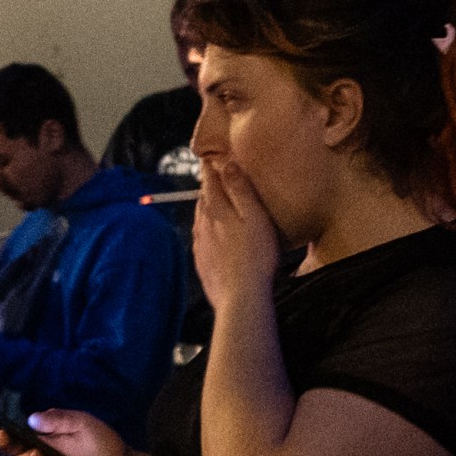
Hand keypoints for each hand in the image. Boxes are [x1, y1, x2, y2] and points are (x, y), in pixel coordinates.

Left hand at [187, 155, 282, 315]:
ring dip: (206, 208)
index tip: (209, 158)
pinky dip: (206, 230)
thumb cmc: (255, 255)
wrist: (240, 297)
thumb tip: (226, 165)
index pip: (210, 182)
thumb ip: (240, 190)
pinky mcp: (202, 262)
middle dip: (208, 187)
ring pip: (200, 219)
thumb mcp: (255, 217)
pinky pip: (202, 239)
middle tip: (214, 178)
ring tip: (214, 203)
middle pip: (203, 199)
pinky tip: (213, 235)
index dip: (210, 169)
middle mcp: (203, 224)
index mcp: (216, 210)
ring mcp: (200, 245)